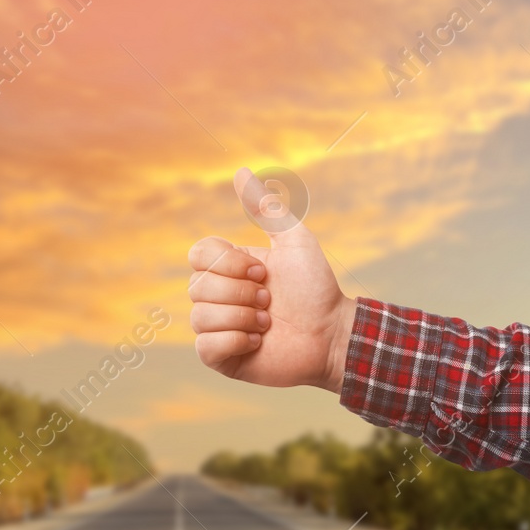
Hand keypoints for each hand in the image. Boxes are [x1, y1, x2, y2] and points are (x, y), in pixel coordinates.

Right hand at [187, 167, 355, 390]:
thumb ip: (267, 209)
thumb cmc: (316, 288)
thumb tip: (240, 171)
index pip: (198, 255)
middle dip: (241, 293)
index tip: (263, 271)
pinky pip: (205, 346)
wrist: (332, 334)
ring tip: (268, 324)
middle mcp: (218, 297)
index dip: (228, 263)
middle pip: (197, 286)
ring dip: (242, 318)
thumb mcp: (294, 241)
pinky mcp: (221, 358)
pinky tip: (259, 343)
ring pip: (200, 316)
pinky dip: (235, 341)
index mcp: (228, 269)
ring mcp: (217, 328)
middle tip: (270, 301)